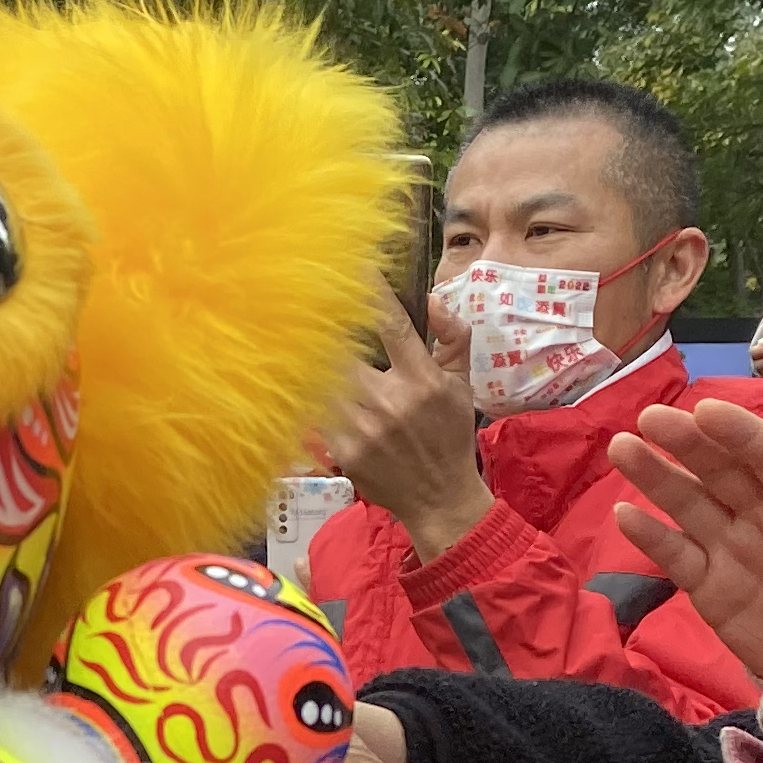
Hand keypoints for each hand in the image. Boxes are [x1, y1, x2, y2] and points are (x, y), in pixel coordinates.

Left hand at [321, 301, 490, 561]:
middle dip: (328, 331)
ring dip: (315, 363)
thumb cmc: (450, 436)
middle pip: (343, 350)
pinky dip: (313, 398)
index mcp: (422, 381)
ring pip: (325, 379)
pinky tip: (308, 390)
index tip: (354, 265)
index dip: (371, 291)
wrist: (438, 498)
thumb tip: (431, 300)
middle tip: (310, 310)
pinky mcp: (342, 451)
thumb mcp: (462, 386)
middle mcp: (390, 402)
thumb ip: (452, 338)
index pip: (391, 325)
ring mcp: (362, 429)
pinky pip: (316, 412)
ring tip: (300, 346)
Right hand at [609, 397, 762, 707]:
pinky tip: (624, 514)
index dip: (741, 433)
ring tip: (622, 447)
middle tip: (650, 417)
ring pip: (690, 503)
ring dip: (657, 476)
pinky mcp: (709, 585)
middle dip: (688, 441)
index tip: (707, 411)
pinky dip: (650, 536)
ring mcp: (733, 547)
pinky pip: (676, 556)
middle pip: (722, 469)